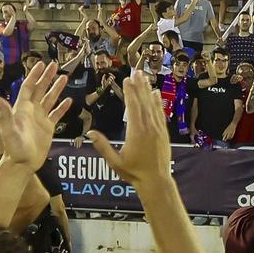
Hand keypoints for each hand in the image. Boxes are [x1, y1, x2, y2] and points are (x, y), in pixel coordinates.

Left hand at [0, 62, 69, 170]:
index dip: (35, 75)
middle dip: (47, 77)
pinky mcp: (48, 127)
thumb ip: (6, 114)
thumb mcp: (9, 130)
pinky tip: (69, 100)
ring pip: (50, 99)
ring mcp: (40, 119)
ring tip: (64, 78)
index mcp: (22, 109)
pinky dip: (62, 107)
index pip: (29, 87)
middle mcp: (31, 111)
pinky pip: (56, 114)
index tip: (41, 64)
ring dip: (56, 88)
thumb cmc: (14, 148)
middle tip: (55, 65)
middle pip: (40, 89)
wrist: (22, 163)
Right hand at [87, 71, 171, 185]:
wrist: (156, 181)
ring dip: (148, 90)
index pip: (133, 107)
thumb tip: (90, 133)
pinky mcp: (163, 132)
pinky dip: (158, 102)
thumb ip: (103, 147)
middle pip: (144, 102)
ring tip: (144, 77)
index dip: (130, 92)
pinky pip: (160, 113)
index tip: (127, 79)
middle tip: (136, 71)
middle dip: (139, 86)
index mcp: (136, 132)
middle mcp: (149, 127)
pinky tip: (156, 93)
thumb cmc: (134, 173)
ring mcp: (158, 129)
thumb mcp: (115, 162)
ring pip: (153, 105)